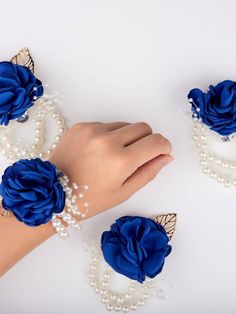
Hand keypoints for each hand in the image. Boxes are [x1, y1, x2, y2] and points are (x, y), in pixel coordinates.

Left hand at [49, 122, 172, 218]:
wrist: (52, 193)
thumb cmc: (89, 200)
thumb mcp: (123, 192)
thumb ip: (148, 172)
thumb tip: (167, 156)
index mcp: (121, 161)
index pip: (156, 142)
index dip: (164, 146)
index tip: (161, 152)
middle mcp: (108, 140)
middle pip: (143, 127)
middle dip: (146, 140)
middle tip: (136, 157)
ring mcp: (92, 131)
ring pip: (125, 125)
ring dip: (126, 137)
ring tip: (113, 156)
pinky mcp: (81, 126)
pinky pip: (106, 125)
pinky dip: (108, 136)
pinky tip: (98, 152)